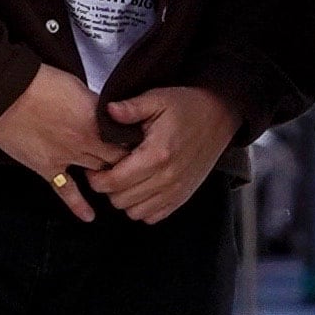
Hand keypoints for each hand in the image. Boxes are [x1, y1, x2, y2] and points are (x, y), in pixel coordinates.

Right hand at [0, 62, 123, 218]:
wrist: (5, 93)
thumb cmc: (39, 82)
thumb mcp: (77, 86)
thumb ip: (94, 105)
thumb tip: (103, 115)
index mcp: (95, 120)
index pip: (125, 138)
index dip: (132, 141)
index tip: (137, 144)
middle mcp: (85, 141)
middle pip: (115, 159)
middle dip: (124, 162)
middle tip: (131, 166)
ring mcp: (66, 157)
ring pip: (97, 174)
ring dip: (106, 178)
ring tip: (115, 183)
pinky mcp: (46, 167)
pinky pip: (66, 190)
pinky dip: (78, 205)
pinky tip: (89, 217)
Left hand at [91, 83, 239, 225]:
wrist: (220, 115)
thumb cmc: (187, 106)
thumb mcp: (157, 98)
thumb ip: (131, 107)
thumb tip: (108, 110)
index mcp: (157, 154)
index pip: (114, 182)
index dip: (96, 178)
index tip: (94, 166)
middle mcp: (167, 177)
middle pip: (120, 200)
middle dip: (108, 188)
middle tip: (108, 170)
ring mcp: (177, 190)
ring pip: (135, 212)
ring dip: (125, 198)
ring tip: (125, 179)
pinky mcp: (183, 196)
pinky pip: (153, 217)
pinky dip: (142, 207)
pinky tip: (141, 188)